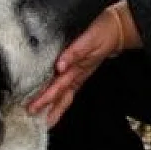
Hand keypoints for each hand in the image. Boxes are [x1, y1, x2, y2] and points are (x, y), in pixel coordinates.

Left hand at [28, 1, 137, 126]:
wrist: (117, 30)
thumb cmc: (103, 34)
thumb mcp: (89, 41)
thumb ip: (75, 53)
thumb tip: (60, 65)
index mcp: (78, 69)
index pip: (59, 87)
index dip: (46, 98)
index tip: (34, 108)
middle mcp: (77, 74)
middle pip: (61, 96)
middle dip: (47, 108)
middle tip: (32, 117)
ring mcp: (79, 74)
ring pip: (65, 95)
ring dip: (54, 107)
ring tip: (42, 118)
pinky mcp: (79, 70)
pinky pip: (67, 87)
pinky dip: (59, 97)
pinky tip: (52, 101)